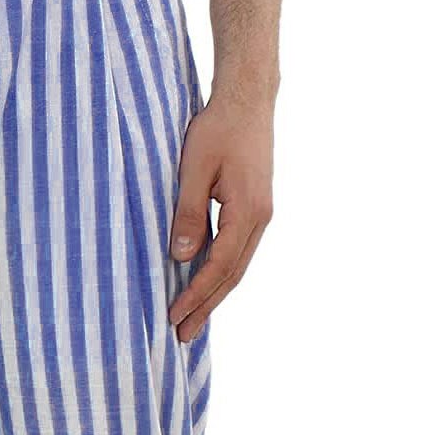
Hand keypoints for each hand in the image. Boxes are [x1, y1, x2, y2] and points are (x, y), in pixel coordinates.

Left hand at [167, 95, 275, 340]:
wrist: (248, 99)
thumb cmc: (218, 128)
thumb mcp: (194, 169)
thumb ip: (188, 212)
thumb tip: (181, 256)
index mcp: (248, 211)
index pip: (219, 265)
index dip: (195, 294)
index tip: (173, 315)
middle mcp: (261, 218)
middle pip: (232, 275)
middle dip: (206, 307)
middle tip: (183, 336)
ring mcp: (262, 214)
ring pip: (237, 266)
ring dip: (215, 295)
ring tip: (193, 321)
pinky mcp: (257, 209)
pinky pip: (238, 252)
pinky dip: (222, 274)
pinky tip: (207, 286)